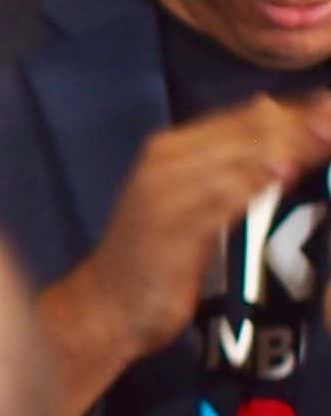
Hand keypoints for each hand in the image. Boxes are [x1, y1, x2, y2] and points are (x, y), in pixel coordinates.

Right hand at [39, 91, 330, 415]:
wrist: (107, 305)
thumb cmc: (158, 256)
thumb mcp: (195, 205)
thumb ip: (232, 173)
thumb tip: (287, 142)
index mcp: (172, 148)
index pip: (246, 116)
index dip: (297, 110)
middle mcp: (166, 160)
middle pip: (247, 131)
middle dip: (301, 124)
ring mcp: (166, 191)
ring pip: (239, 159)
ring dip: (289, 147)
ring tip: (328, 138)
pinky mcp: (171, 225)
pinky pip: (221, 197)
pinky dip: (256, 183)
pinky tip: (286, 174)